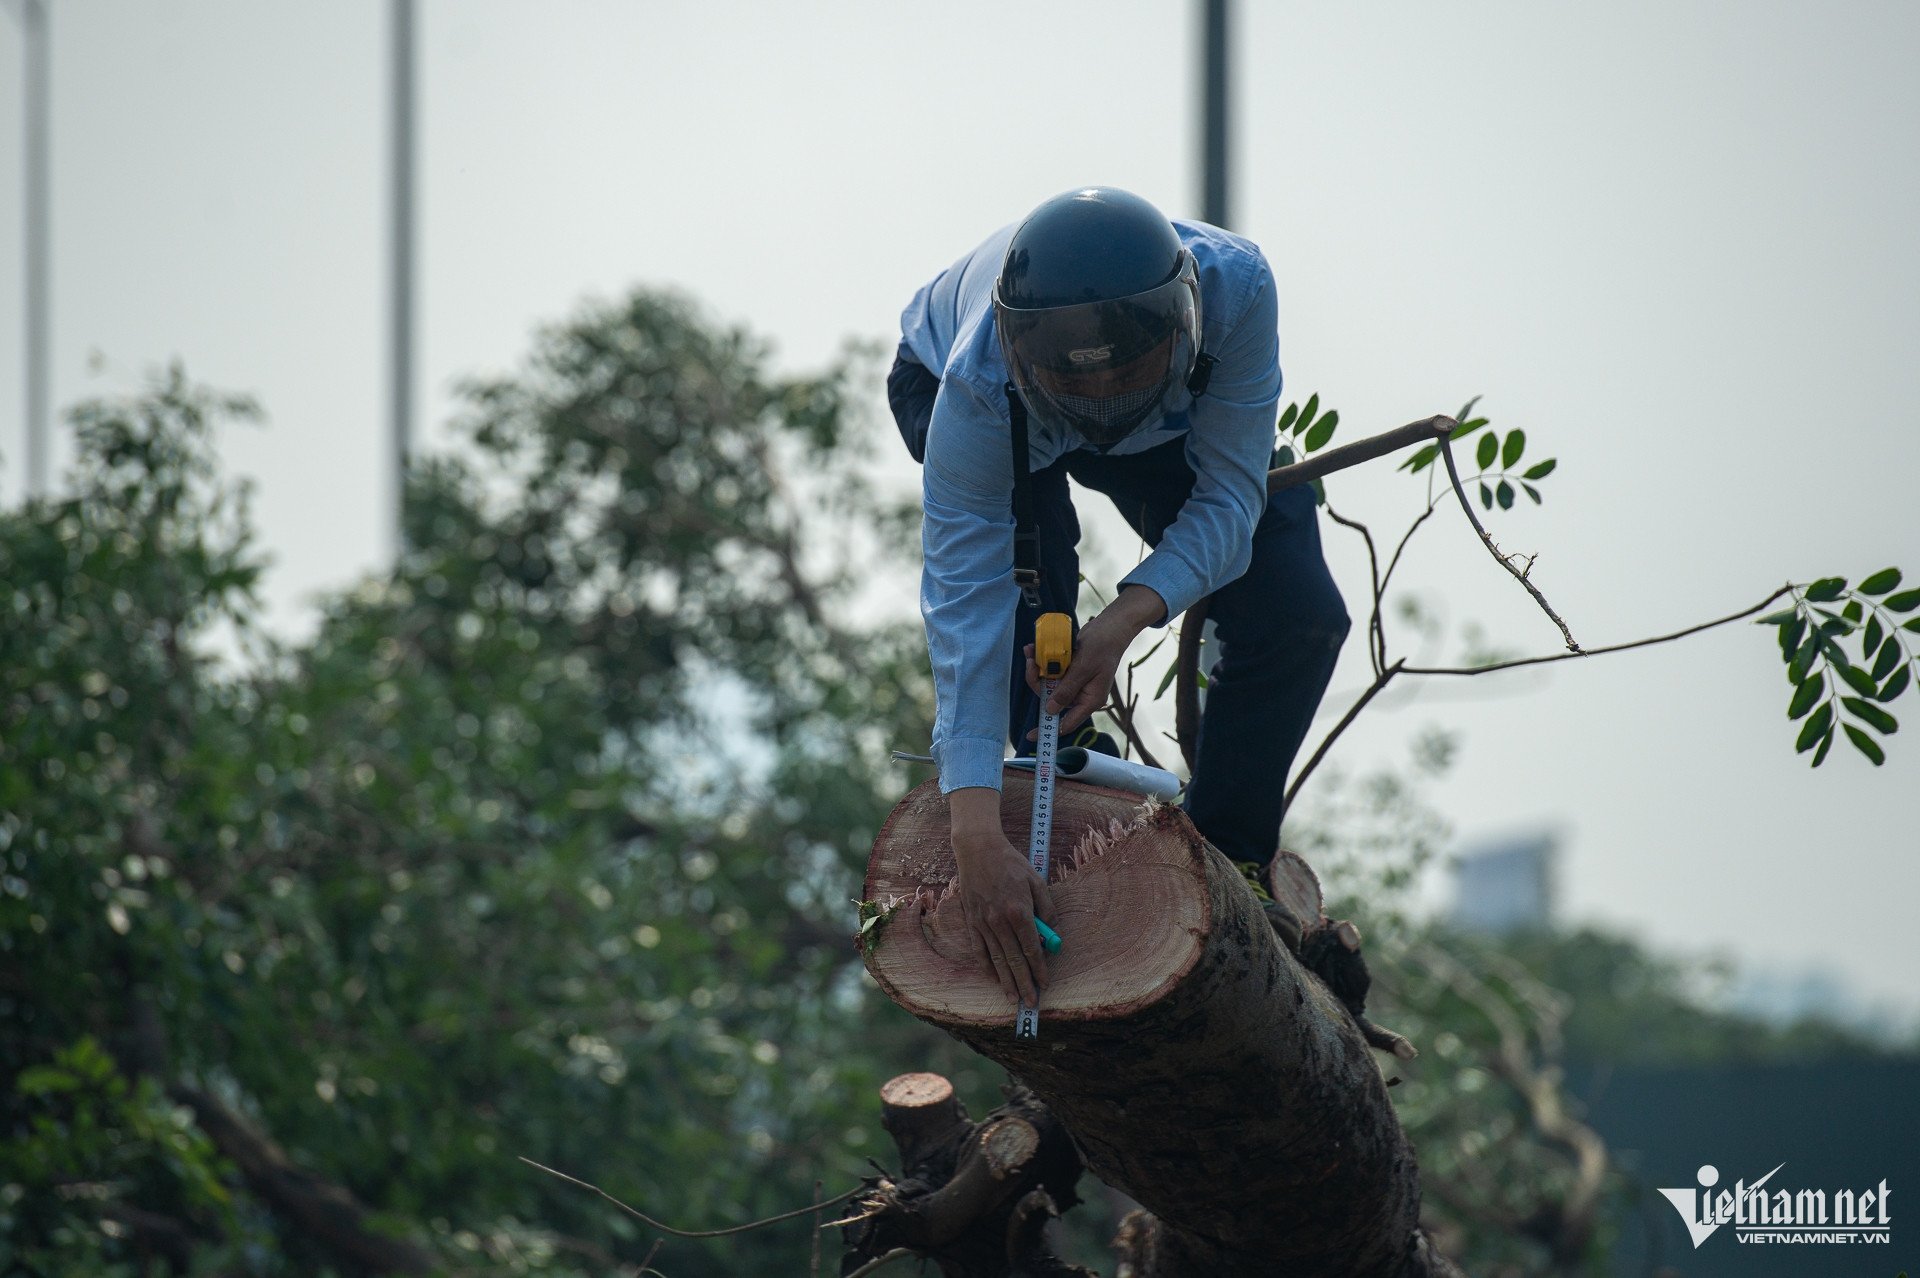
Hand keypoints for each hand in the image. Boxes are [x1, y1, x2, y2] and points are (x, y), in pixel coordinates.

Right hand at [949, 821, 1052, 1003]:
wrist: (978, 850)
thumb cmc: (1011, 863)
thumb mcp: (1037, 881)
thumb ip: (1046, 909)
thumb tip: (1050, 935)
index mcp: (1019, 910)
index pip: (1031, 948)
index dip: (1040, 968)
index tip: (1046, 983)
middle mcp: (999, 921)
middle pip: (1014, 960)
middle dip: (1024, 983)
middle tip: (1031, 1003)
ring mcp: (982, 923)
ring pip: (996, 960)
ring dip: (1006, 982)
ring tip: (1013, 999)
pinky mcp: (971, 921)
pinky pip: (979, 950)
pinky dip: (986, 967)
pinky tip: (993, 979)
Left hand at [1025, 585, 1165, 738]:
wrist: (1110, 627)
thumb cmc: (1104, 647)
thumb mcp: (1084, 668)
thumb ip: (1067, 689)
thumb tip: (1050, 709)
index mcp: (1090, 700)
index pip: (1067, 722)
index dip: (1048, 729)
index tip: (1031, 736)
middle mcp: (1081, 695)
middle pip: (1051, 700)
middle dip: (1037, 682)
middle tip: (1031, 663)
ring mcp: (1074, 683)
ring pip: (1048, 685)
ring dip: (1037, 669)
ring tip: (1031, 651)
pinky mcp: (1069, 672)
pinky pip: (1051, 673)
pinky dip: (1042, 662)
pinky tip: (1035, 650)